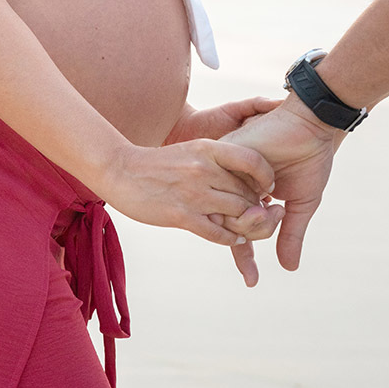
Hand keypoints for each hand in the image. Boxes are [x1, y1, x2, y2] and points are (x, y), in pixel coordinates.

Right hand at [162, 97, 283, 244]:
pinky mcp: (182, 216)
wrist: (120, 171)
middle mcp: (204, 169)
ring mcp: (193, 194)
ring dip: (247, 223)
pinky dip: (231, 238)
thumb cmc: (159, 163)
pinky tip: (234, 238)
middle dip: (258, 205)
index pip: (253, 161)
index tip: (268, 187)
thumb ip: (217, 161)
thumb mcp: (192, 150)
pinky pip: (218, 233)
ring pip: (238, 214)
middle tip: (263, 213)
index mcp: (208, 149)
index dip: (266, 176)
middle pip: (248, 192)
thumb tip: (246, 176)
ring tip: (250, 226)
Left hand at [221, 97, 342, 284]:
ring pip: (229, 217)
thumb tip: (289, 268)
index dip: (244, 258)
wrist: (313, 126)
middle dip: (256, 233)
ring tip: (275, 205)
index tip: (251, 281)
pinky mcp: (226, 159)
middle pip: (233, 230)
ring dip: (256, 220)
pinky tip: (269, 190)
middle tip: (277, 215)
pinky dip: (253, 200)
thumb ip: (291, 235)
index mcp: (250, 197)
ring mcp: (229, 174)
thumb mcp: (302, 204)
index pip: (238, 233)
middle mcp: (235, 187)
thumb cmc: (310, 159)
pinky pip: (231, 197)